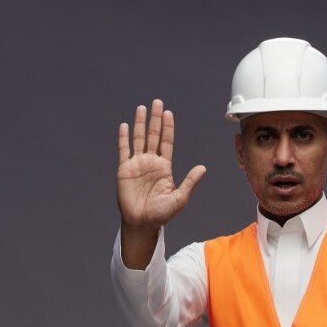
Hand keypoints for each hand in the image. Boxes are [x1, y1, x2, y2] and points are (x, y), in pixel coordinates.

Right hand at [117, 99, 205, 230]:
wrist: (142, 223)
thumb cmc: (161, 214)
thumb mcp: (179, 198)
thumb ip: (189, 182)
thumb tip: (203, 168)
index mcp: (164, 167)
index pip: (166, 142)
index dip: (168, 127)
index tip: (168, 113)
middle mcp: (151, 162)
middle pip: (153, 135)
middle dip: (155, 119)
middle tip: (157, 102)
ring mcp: (137, 164)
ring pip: (138, 138)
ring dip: (140, 123)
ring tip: (142, 108)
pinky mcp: (124, 169)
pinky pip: (124, 150)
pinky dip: (124, 138)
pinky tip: (125, 126)